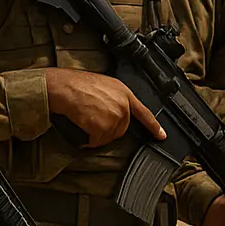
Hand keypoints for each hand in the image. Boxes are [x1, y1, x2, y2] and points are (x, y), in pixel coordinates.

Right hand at [44, 68, 164, 146]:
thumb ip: (115, 98)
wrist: (63, 86)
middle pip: (121, 129)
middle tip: (92, 118)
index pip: (144, 112)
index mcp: (123, 92)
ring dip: (95, 134)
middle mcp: (122, 105)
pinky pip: (96, 141)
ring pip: (108, 137)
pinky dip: (87, 139)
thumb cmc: (76, 83)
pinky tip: (81, 125)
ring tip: (84, 118)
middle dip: (107, 129)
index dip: (153, 126)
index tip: (161, 136)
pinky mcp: (102, 126)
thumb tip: (114, 111)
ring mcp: (113, 116)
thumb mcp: (103, 84)